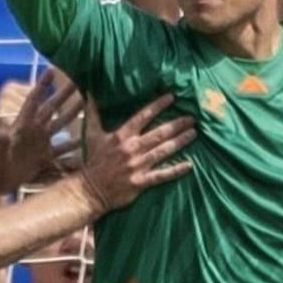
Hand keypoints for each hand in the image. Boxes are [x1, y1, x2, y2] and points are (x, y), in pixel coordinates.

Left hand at [0, 69, 83, 192]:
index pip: (33, 100)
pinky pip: (63, 149)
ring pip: (60, 124)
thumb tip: (1, 134)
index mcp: (22, 125)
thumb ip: (0, 144)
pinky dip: (75, 144)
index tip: (52, 69)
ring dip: (73, 113)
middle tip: (80, 80)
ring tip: (88, 102)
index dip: (42, 86)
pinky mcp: (44, 157)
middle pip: (52, 107)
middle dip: (65, 94)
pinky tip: (87, 139)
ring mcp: (40, 143)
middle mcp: (34, 130)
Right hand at [79, 94, 195, 211]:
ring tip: (193, 134)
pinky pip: (162, 175)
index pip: (142, 117)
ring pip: (163, 151)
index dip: (158, 106)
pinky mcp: (141, 182)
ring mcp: (137, 166)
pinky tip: (189, 165)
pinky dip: (176, 170)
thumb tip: (89, 93)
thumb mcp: (92, 134)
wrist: (90, 189)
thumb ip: (93, 113)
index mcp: (121, 136)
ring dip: (180, 142)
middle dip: (176, 125)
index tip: (172, 97)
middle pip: (159, 133)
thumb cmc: (93, 160)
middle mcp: (132, 149)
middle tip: (192, 118)